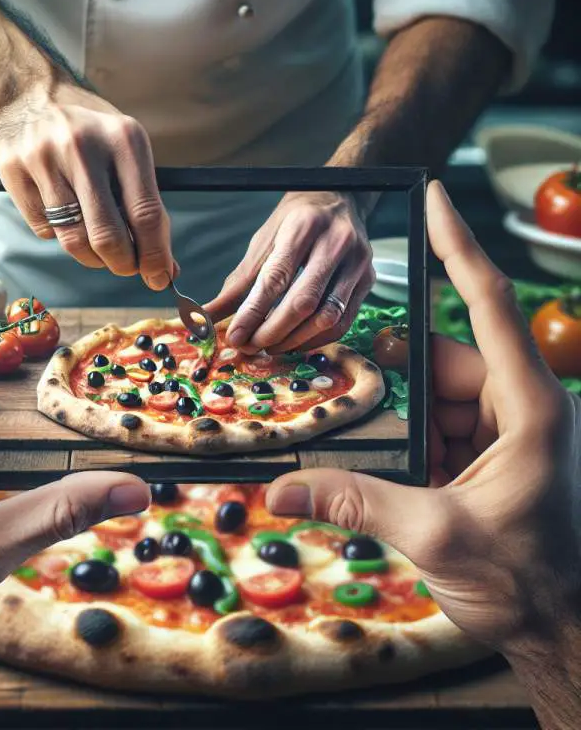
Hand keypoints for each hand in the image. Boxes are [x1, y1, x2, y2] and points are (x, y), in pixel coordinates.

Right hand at [0, 80, 175, 290]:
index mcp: (124, 140)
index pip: (145, 214)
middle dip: (123, 264)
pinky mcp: (14, 171)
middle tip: (127, 267)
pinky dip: (59, 235)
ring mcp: (44, 159)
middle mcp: (83, 147)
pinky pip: (44, 231)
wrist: (30, 94)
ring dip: (92, 258)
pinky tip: (63, 214)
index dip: (154, 255)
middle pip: (108, 236)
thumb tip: (165, 267)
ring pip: (74, 241)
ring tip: (99, 251)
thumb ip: (147, 206)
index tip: (159, 279)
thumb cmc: (92, 134)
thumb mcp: (127, 153)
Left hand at [205, 191, 373, 352]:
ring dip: (294, 340)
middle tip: (250, 346)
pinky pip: (343, 322)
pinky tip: (295, 341)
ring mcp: (357, 262)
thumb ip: (239, 280)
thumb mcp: (264, 240)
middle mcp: (336, 242)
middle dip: (272, 332)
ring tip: (269, 346)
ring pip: (327, 317)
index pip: (276, 278)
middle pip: (304, 302)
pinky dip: (316, 339)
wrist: (340, 198)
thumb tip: (210, 314)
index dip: (253, 312)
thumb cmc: (296, 220)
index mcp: (303, 226)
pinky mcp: (368, 279)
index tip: (234, 335)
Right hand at [266, 181, 580, 659]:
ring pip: (434, 400)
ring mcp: (504, 432)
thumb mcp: (436, 536)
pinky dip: (412, 448)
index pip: (486, 304)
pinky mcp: (489, 457)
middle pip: (440, 364)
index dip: (457, 247)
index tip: (433, 198)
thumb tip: (280, 489)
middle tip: (347, 402)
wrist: (566, 633)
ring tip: (392, 469)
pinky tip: (401, 484)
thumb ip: (356, 504)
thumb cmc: (528, 582)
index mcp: (527, 405)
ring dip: (403, 428)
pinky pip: (438, 430)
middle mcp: (518, 406)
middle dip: (395, 386)